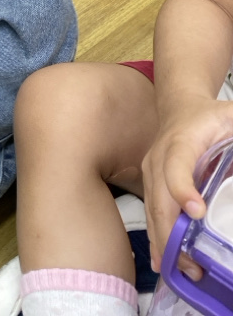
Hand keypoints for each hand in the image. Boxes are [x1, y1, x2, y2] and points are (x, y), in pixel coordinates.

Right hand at [143, 96, 232, 276]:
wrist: (179, 106)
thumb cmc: (209, 115)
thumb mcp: (232, 118)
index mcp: (180, 141)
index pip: (176, 166)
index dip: (182, 188)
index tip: (196, 211)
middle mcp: (159, 158)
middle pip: (159, 197)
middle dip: (171, 232)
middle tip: (192, 263)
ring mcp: (150, 172)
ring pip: (152, 209)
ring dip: (164, 241)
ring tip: (184, 269)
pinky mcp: (149, 183)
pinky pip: (150, 212)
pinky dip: (156, 238)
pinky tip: (163, 261)